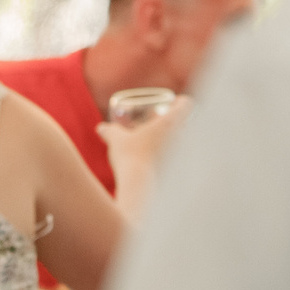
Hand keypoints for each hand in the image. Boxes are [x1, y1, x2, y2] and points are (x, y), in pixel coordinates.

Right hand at [99, 95, 190, 219]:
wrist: (139, 186)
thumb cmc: (129, 157)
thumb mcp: (116, 140)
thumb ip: (110, 131)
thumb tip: (101, 128)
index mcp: (169, 123)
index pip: (186, 105)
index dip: (180, 102)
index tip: (173, 104)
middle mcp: (182, 137)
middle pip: (188, 124)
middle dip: (178, 124)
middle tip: (163, 127)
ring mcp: (185, 156)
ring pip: (186, 144)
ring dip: (176, 143)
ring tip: (160, 147)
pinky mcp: (183, 173)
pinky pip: (182, 163)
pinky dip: (174, 162)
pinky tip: (159, 166)